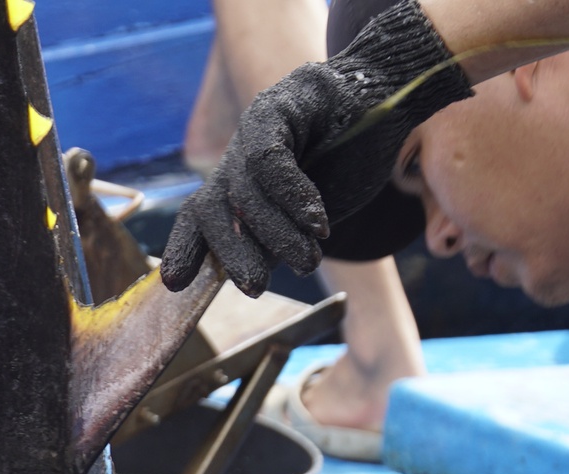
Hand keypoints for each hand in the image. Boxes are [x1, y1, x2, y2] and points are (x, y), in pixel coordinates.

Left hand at [163, 0, 470, 294]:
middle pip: (212, 205)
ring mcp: (255, 126)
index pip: (198, 213)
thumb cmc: (353, 153)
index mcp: (238, 176)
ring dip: (275, 233)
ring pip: (244, 188)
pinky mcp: (278, 106)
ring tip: (306, 261)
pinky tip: (316, 225)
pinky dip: (293, 197)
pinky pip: (271, 161)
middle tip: (255, 286)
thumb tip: (248, 275)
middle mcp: (238, 151)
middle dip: (231, 251)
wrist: (393, 92)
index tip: (175, 283)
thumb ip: (276, 235)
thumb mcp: (309, 209)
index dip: (185, 247)